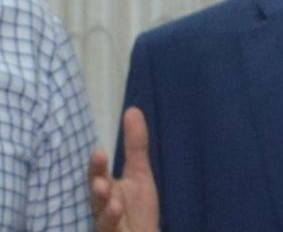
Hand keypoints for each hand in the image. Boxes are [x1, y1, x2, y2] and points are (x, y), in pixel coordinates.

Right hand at [88, 107, 159, 231]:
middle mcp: (100, 207)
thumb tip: (132, 110)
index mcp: (105, 188)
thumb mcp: (139, 174)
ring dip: (106, 211)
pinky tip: (118, 213)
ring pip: (102, 219)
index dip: (97, 166)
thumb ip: (135, 146)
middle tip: (100, 182)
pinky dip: (112, 224)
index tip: (99, 153)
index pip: (97, 175)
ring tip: (113, 203)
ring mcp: (106, 224)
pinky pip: (110, 231)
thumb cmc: (136, 207)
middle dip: (97, 190)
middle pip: (95, 198)